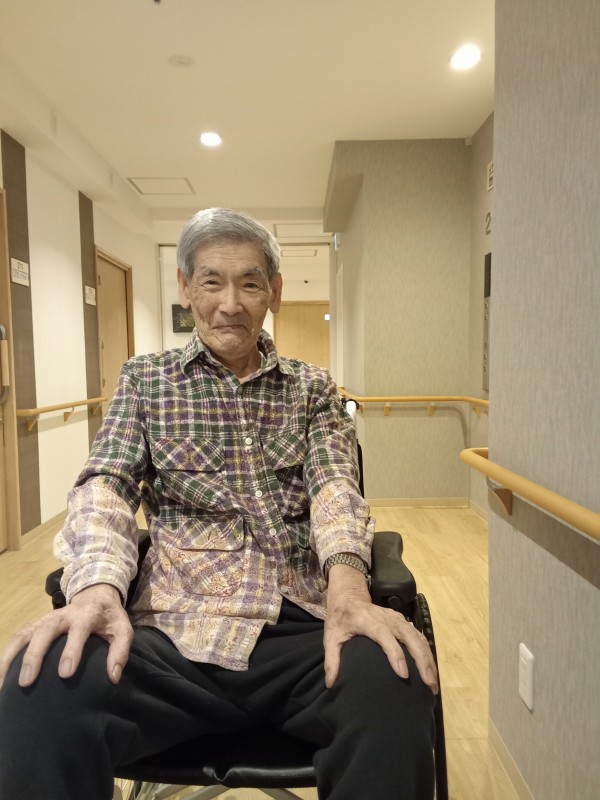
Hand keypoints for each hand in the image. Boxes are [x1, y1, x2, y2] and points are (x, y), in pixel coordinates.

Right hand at [0, 583, 132, 689]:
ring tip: (3, 683)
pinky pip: (17, 638)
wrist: (95, 596)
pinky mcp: (35, 625)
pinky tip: (1, 676)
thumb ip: (120, 651)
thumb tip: (113, 678)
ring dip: (12, 656)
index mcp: (87, 614)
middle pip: (45, 630)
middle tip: (26, 682)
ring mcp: (45, 619)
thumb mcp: (123, 629)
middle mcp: (62, 615)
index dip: (72, 650)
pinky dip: (6, 656)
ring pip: (25, 633)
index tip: (65, 674)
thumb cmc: (109, 618)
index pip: (79, 630)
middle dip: (34, 655)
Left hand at [323, 564, 437, 693]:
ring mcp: (396, 618)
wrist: (349, 597)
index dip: (396, 654)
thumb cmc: (340, 619)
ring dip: (428, 658)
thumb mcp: (330, 637)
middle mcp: (386, 618)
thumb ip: (331, 659)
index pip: (385, 636)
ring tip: (432, 682)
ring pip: (417, 636)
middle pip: (409, 636)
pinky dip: (427, 652)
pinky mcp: (402, 621)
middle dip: (421, 660)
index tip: (404, 675)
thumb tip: (330, 684)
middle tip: (428, 684)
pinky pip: (418, 635)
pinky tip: (430, 669)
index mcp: (368, 620)